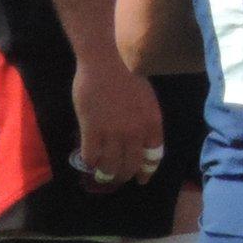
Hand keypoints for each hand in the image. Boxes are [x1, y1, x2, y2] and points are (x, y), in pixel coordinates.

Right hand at [72, 58, 163, 187]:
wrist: (105, 63)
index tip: (141, 179)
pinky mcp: (92, 130)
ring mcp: (113, 133)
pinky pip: (91, 155)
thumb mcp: (146, 100)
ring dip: (107, 173)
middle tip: (119, 178)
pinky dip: (90, 162)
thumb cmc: (127, 75)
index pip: (153, 156)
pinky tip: (89, 161)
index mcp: (152, 123)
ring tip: (103, 175)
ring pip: (111, 165)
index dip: (146, 171)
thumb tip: (139, 140)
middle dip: (125, 175)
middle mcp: (135, 132)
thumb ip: (145, 121)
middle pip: (131, 164)